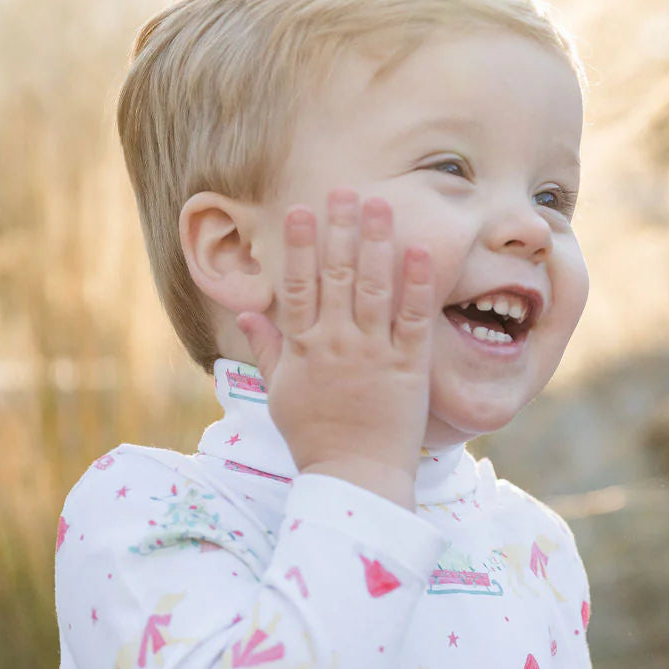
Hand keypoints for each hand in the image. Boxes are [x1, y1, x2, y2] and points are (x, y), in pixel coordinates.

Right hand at [236, 188, 434, 509]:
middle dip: (340, 229)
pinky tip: (420, 251)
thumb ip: (268, 351)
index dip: (298, 245)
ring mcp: (373, 354)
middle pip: (337, 276)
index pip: (297, 286)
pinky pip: (412, 320)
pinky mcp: (407, 369)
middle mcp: (337, 344)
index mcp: (303, 349)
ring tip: (381, 205)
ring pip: (375, 288)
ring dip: (377, 242)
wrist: (354, 478)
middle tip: (345, 190)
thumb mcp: (281, 395)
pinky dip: (416, 285)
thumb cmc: (316, 440)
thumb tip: (248, 313)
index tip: (300, 210)